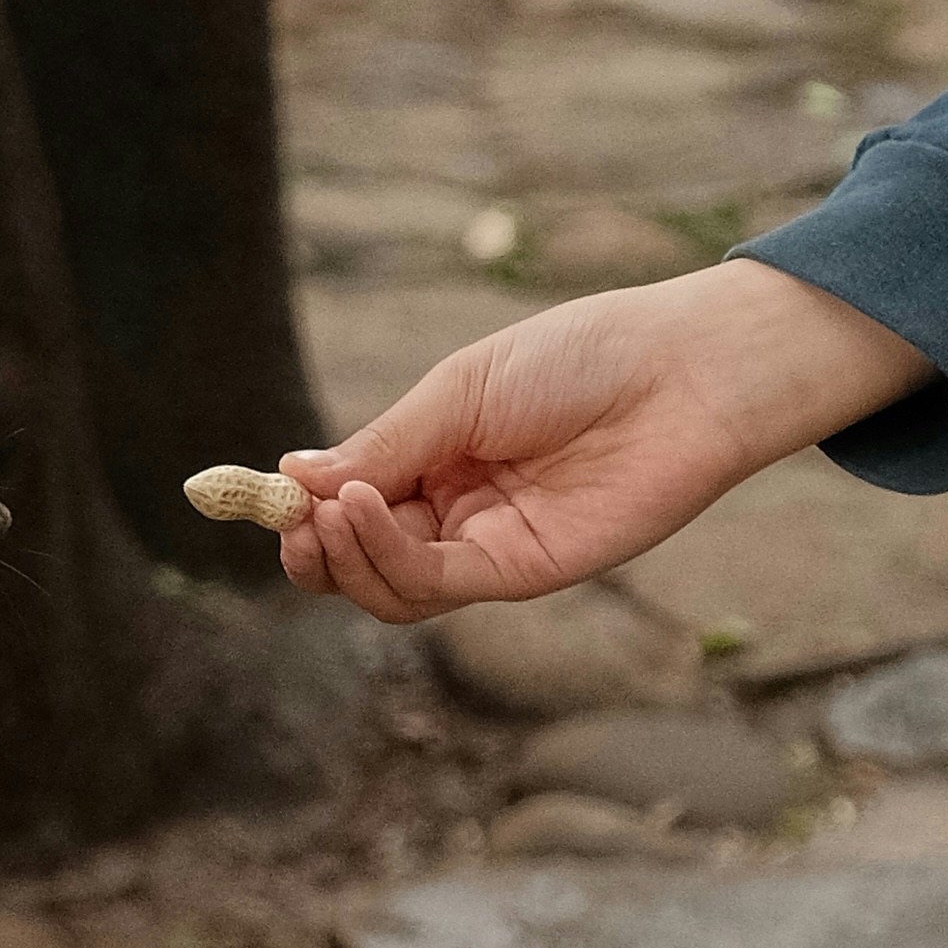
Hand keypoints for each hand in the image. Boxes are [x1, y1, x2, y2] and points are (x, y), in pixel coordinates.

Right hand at [274, 261, 934, 623]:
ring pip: (389, 587)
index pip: (351, 503)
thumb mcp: (460, 391)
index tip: (266, 493)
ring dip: (343, 557)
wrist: (681, 374)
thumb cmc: (579, 360)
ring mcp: (488, 546)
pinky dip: (386, 557)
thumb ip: (385, 446)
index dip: (305, 507)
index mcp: (436, 457)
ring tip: (326, 515)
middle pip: (360, 558)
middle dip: (313, 547)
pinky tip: (364, 511)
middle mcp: (456, 511)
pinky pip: (434, 585)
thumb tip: (296, 478)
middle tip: (291, 521)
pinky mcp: (523, 572)